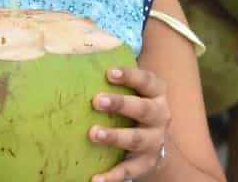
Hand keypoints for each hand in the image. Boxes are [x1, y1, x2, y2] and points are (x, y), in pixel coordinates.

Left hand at [88, 66, 169, 181]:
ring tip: (93, 133)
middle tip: (96, 100)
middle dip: (120, 104)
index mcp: (156, 94)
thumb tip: (77, 66)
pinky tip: (95, 179)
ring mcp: (155, 141)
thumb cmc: (136, 112)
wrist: (158, 147)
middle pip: (143, 109)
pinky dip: (112, 176)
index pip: (147, 81)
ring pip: (136, 139)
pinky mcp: (145, 164)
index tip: (109, 73)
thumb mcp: (136, 94)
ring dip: (115, 136)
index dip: (130, 76)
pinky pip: (128, 171)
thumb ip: (117, 82)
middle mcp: (160, 116)